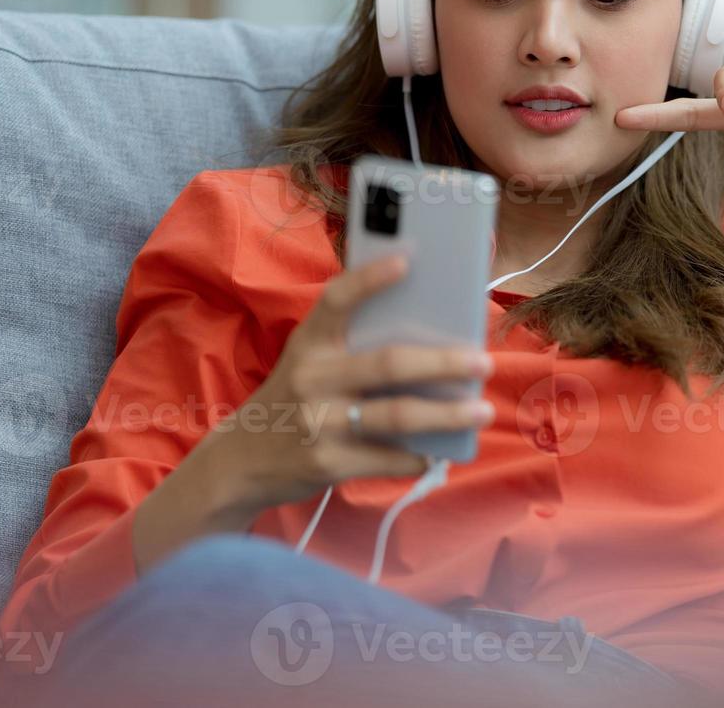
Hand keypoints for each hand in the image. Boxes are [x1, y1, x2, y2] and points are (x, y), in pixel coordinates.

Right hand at [215, 253, 495, 510]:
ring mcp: (320, 422)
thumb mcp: (309, 362)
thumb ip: (353, 347)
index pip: (336, 300)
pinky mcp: (329, 463)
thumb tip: (431, 335)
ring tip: (482, 410)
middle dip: (444, 362)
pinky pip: (390, 457)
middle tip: (483, 361)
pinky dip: (421, 455)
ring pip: (399, 415)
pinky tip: (442, 451)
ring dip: (448, 415)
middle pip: (389, 364)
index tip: (407, 261)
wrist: (241, 461)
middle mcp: (312, 378)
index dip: (369, 279)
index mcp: (309, 343)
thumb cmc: (295, 398)